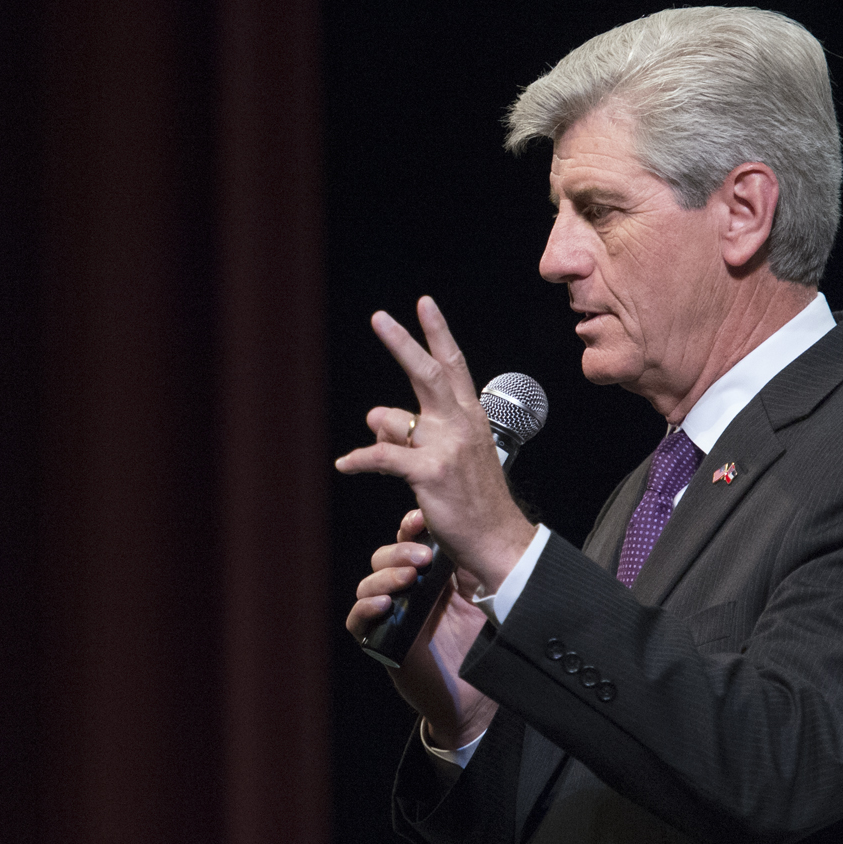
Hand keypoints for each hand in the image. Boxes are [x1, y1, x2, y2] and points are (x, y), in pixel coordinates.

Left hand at [335, 296, 536, 593]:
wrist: (497, 539)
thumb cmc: (475, 501)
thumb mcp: (455, 456)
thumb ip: (419, 432)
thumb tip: (378, 420)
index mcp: (470, 416)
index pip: (454, 365)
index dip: (438, 333)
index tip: (425, 304)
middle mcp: (460, 424)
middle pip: (428, 372)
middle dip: (402, 342)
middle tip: (379, 317)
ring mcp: (446, 446)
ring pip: (392, 419)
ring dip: (377, 432)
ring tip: (377, 452)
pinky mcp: (429, 472)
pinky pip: (381, 456)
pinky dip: (358, 460)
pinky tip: (345, 464)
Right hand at [347, 509, 498, 746]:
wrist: (475, 697)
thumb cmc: (480, 646)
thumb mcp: (480, 598)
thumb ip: (468, 567)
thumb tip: (464, 530)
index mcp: (427, 577)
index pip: (407, 543)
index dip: (408, 529)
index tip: (419, 520)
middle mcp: (405, 593)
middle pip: (383, 558)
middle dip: (399, 552)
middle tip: (422, 557)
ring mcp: (390, 617)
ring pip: (367, 585)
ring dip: (384, 577)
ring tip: (407, 579)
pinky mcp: (380, 643)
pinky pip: (358, 622)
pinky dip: (366, 608)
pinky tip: (385, 605)